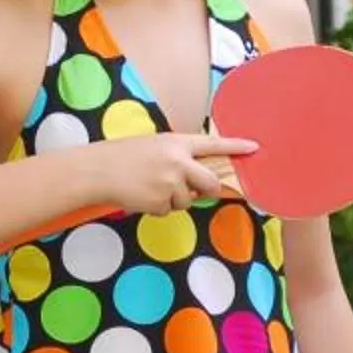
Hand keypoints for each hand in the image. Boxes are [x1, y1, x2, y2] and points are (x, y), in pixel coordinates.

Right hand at [96, 132, 259, 216]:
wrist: (98, 170)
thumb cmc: (122, 156)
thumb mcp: (153, 146)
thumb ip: (176, 156)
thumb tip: (193, 175)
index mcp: (176, 143)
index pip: (212, 143)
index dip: (235, 146)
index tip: (254, 147)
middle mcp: (178, 162)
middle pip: (210, 182)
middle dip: (206, 189)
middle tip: (192, 189)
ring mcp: (171, 183)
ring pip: (186, 200)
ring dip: (172, 199)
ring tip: (149, 187)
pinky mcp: (161, 201)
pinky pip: (168, 210)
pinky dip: (157, 207)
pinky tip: (142, 196)